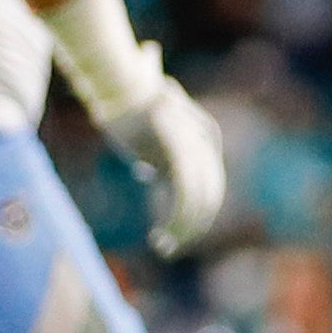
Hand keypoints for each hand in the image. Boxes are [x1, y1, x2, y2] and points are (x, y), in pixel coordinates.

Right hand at [99, 67, 231, 256]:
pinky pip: (181, 198)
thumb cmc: (130, 104)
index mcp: (208, 137)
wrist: (121, 85)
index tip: (175, 233)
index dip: (196, 213)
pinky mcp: (176, 155)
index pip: (210, 184)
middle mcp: (206, 145)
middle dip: (192, 227)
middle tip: (170, 247)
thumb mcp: (149, 130)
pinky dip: (174, 222)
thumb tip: (149, 173)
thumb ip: (156, 154)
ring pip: (197, 202)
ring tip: (164, 247)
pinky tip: (160, 237)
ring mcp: (193, 150)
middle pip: (209, 196)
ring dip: (182, 230)